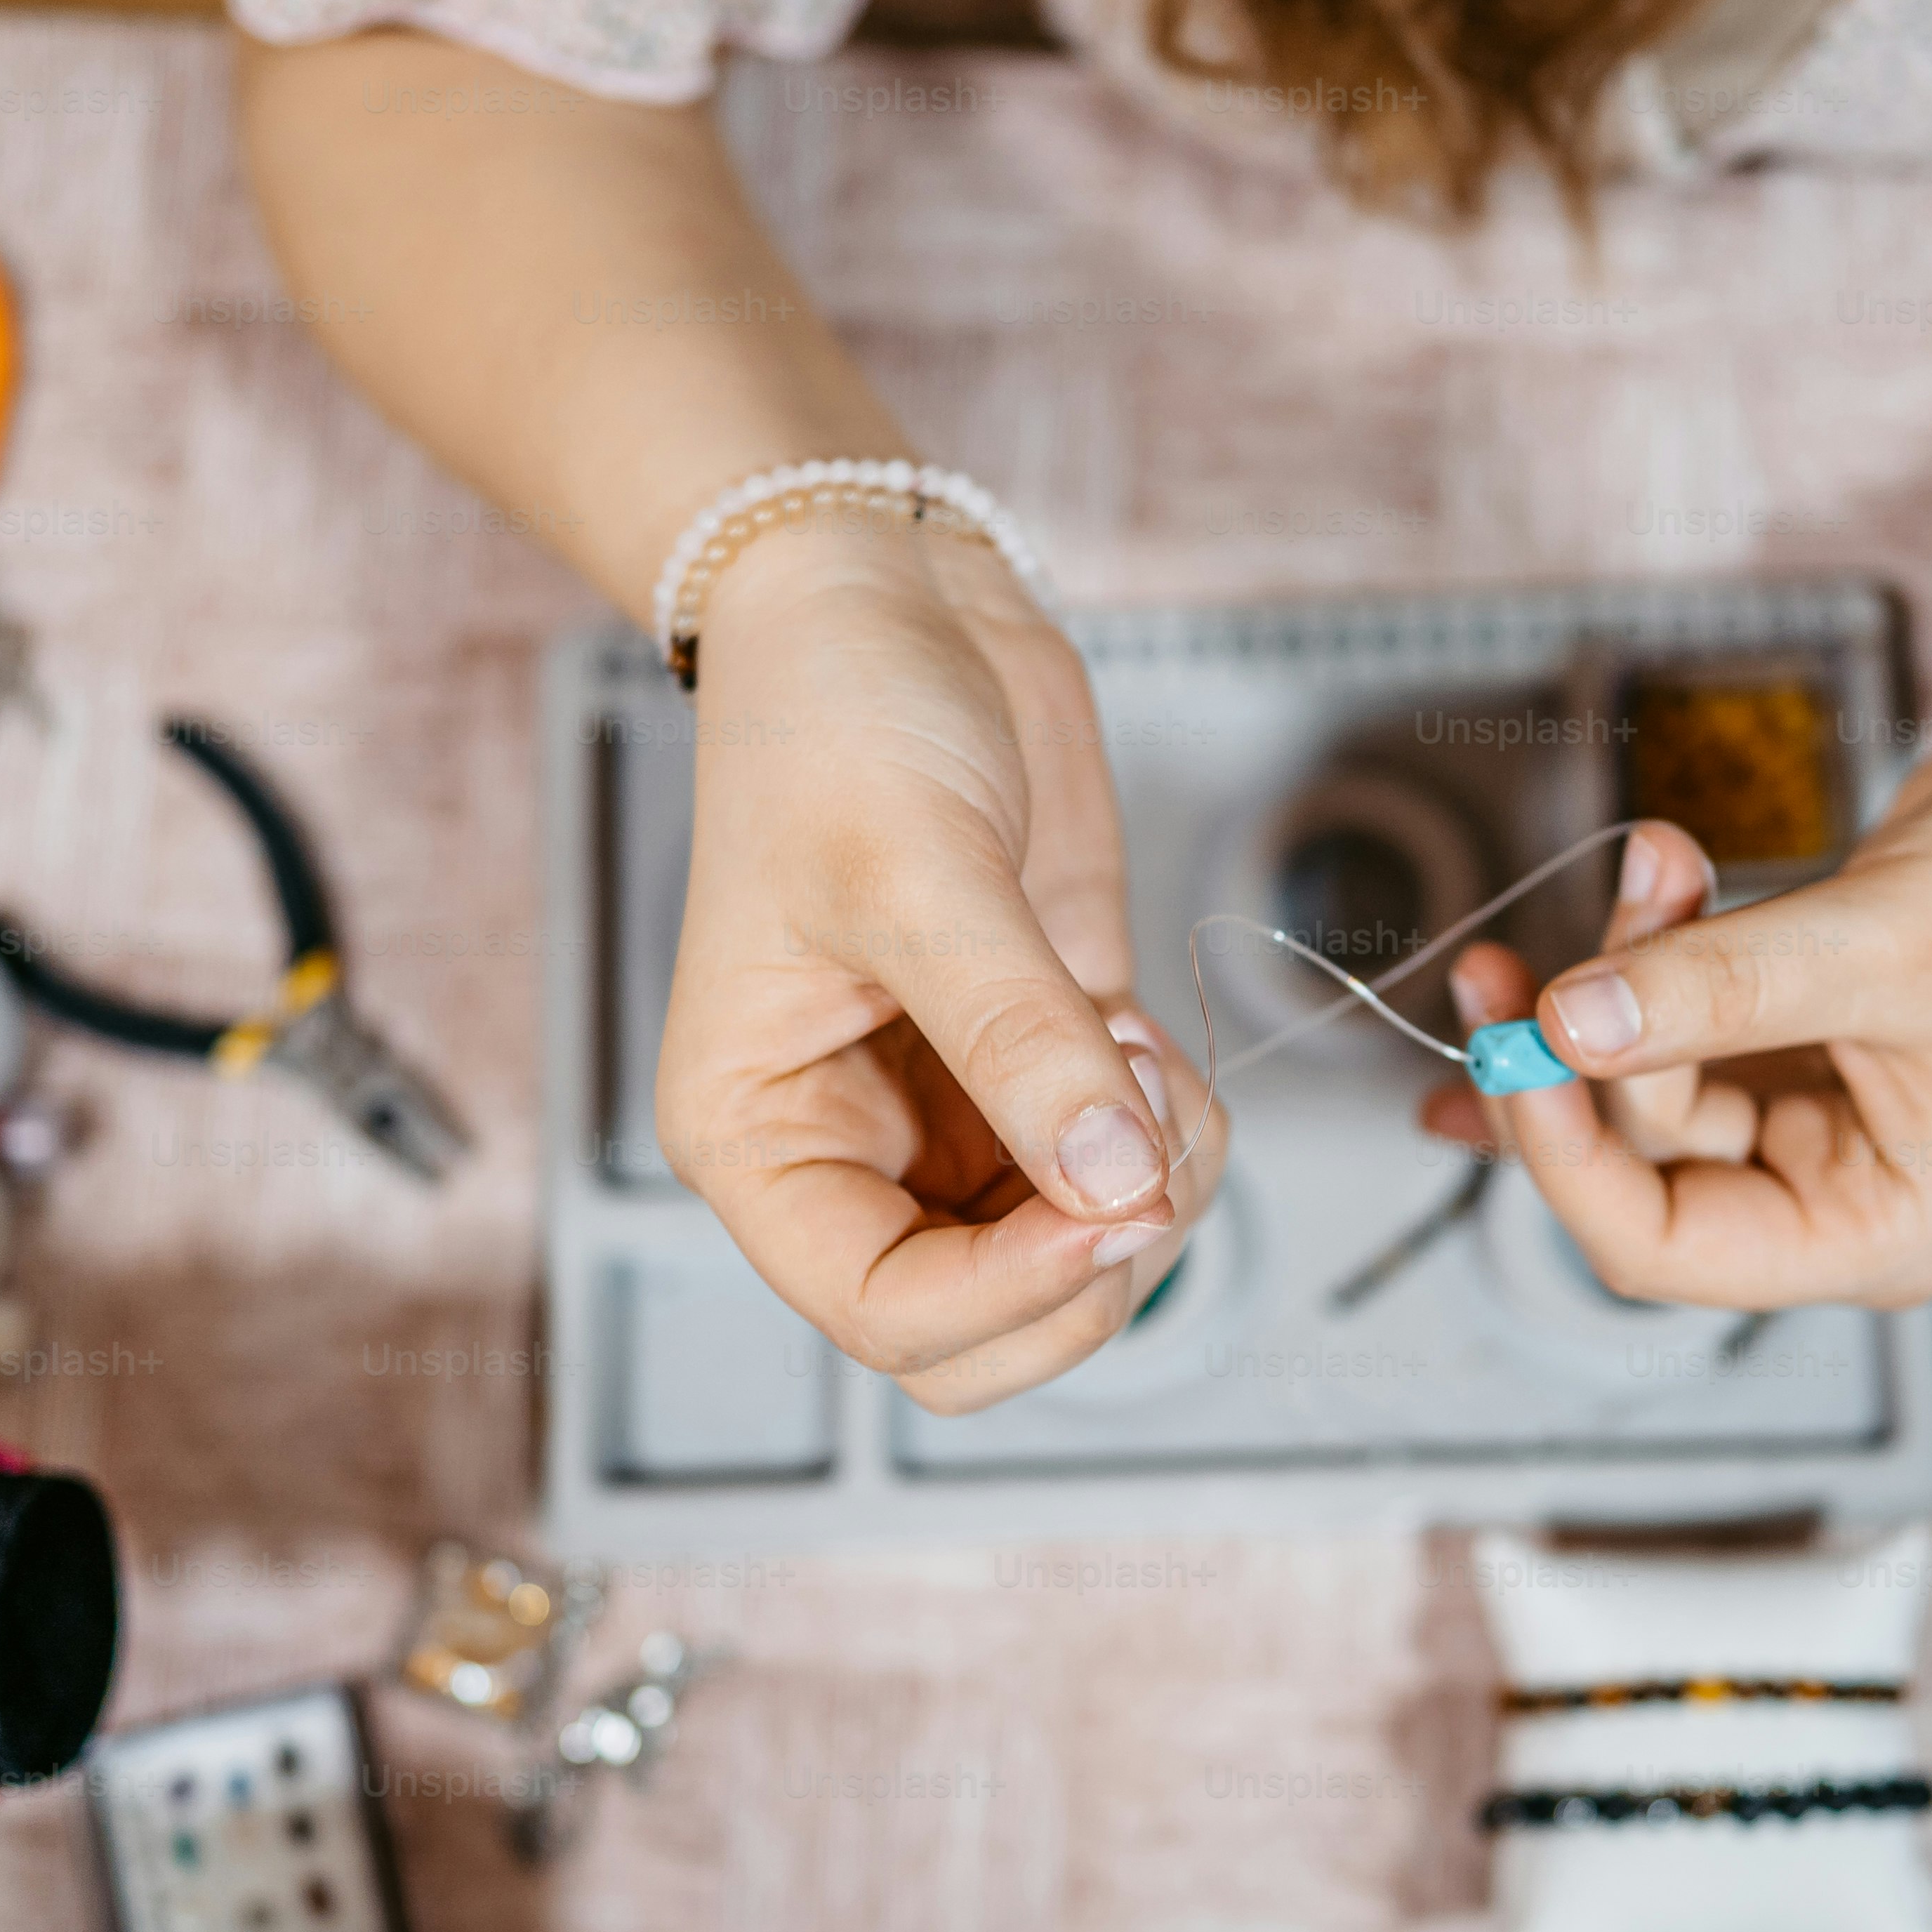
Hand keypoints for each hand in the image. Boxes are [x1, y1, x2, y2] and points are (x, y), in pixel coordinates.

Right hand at [655, 519, 1225, 1412]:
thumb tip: (1112, 1185)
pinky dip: (1171, 1129)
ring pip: (1077, 1264)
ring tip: (1130, 1044)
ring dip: (1149, 1186)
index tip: (1112, 1204)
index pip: (884, 1316)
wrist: (892, 597)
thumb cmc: (834, 716)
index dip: (1012, 1296)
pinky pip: (1132, 1173)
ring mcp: (955, 1118)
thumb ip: (1020, 1041)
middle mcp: (850, 1152)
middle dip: (1091, 1269)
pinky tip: (1135, 1022)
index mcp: (760, 1137)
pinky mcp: (1046, 1067)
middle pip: (985, 1334)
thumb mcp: (917, 871)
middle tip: (1142, 1139)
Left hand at [1422, 701, 1931, 1307]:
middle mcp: (1830, 1195)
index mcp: (1873, 1233)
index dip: (1564, 1158)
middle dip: (1576, 1047)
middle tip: (1527, 947)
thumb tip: (1565, 1022)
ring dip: (1622, 968)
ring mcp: (1806, 1114)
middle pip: (1632, 1162)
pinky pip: (1669, 1023)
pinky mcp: (1787, 1034)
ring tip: (1660, 856)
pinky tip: (1640, 879)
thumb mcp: (1888, 943)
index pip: (1660, 1248)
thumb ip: (1719, 990)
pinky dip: (1643, 951)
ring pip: (1640, 1077)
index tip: (1514, 1045)